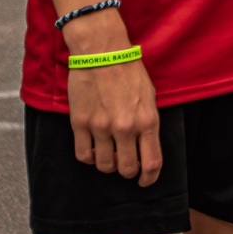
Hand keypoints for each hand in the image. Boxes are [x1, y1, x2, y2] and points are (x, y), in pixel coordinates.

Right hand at [63, 11, 162, 185]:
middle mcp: (125, 128)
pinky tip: (93, 148)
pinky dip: (89, 157)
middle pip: (126, 169)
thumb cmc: (129, 72)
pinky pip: (83, 155)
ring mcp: (101, 127)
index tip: (145, 181)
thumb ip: (148, 123)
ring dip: (108, 164)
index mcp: (147, 121)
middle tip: (126, 165)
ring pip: (104, 165)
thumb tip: (145, 147)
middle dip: (128, 171)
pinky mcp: (80, 124)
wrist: (102, 52)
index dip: (149, 178)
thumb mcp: (150, 97)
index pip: (151, 162)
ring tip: (109, 153)